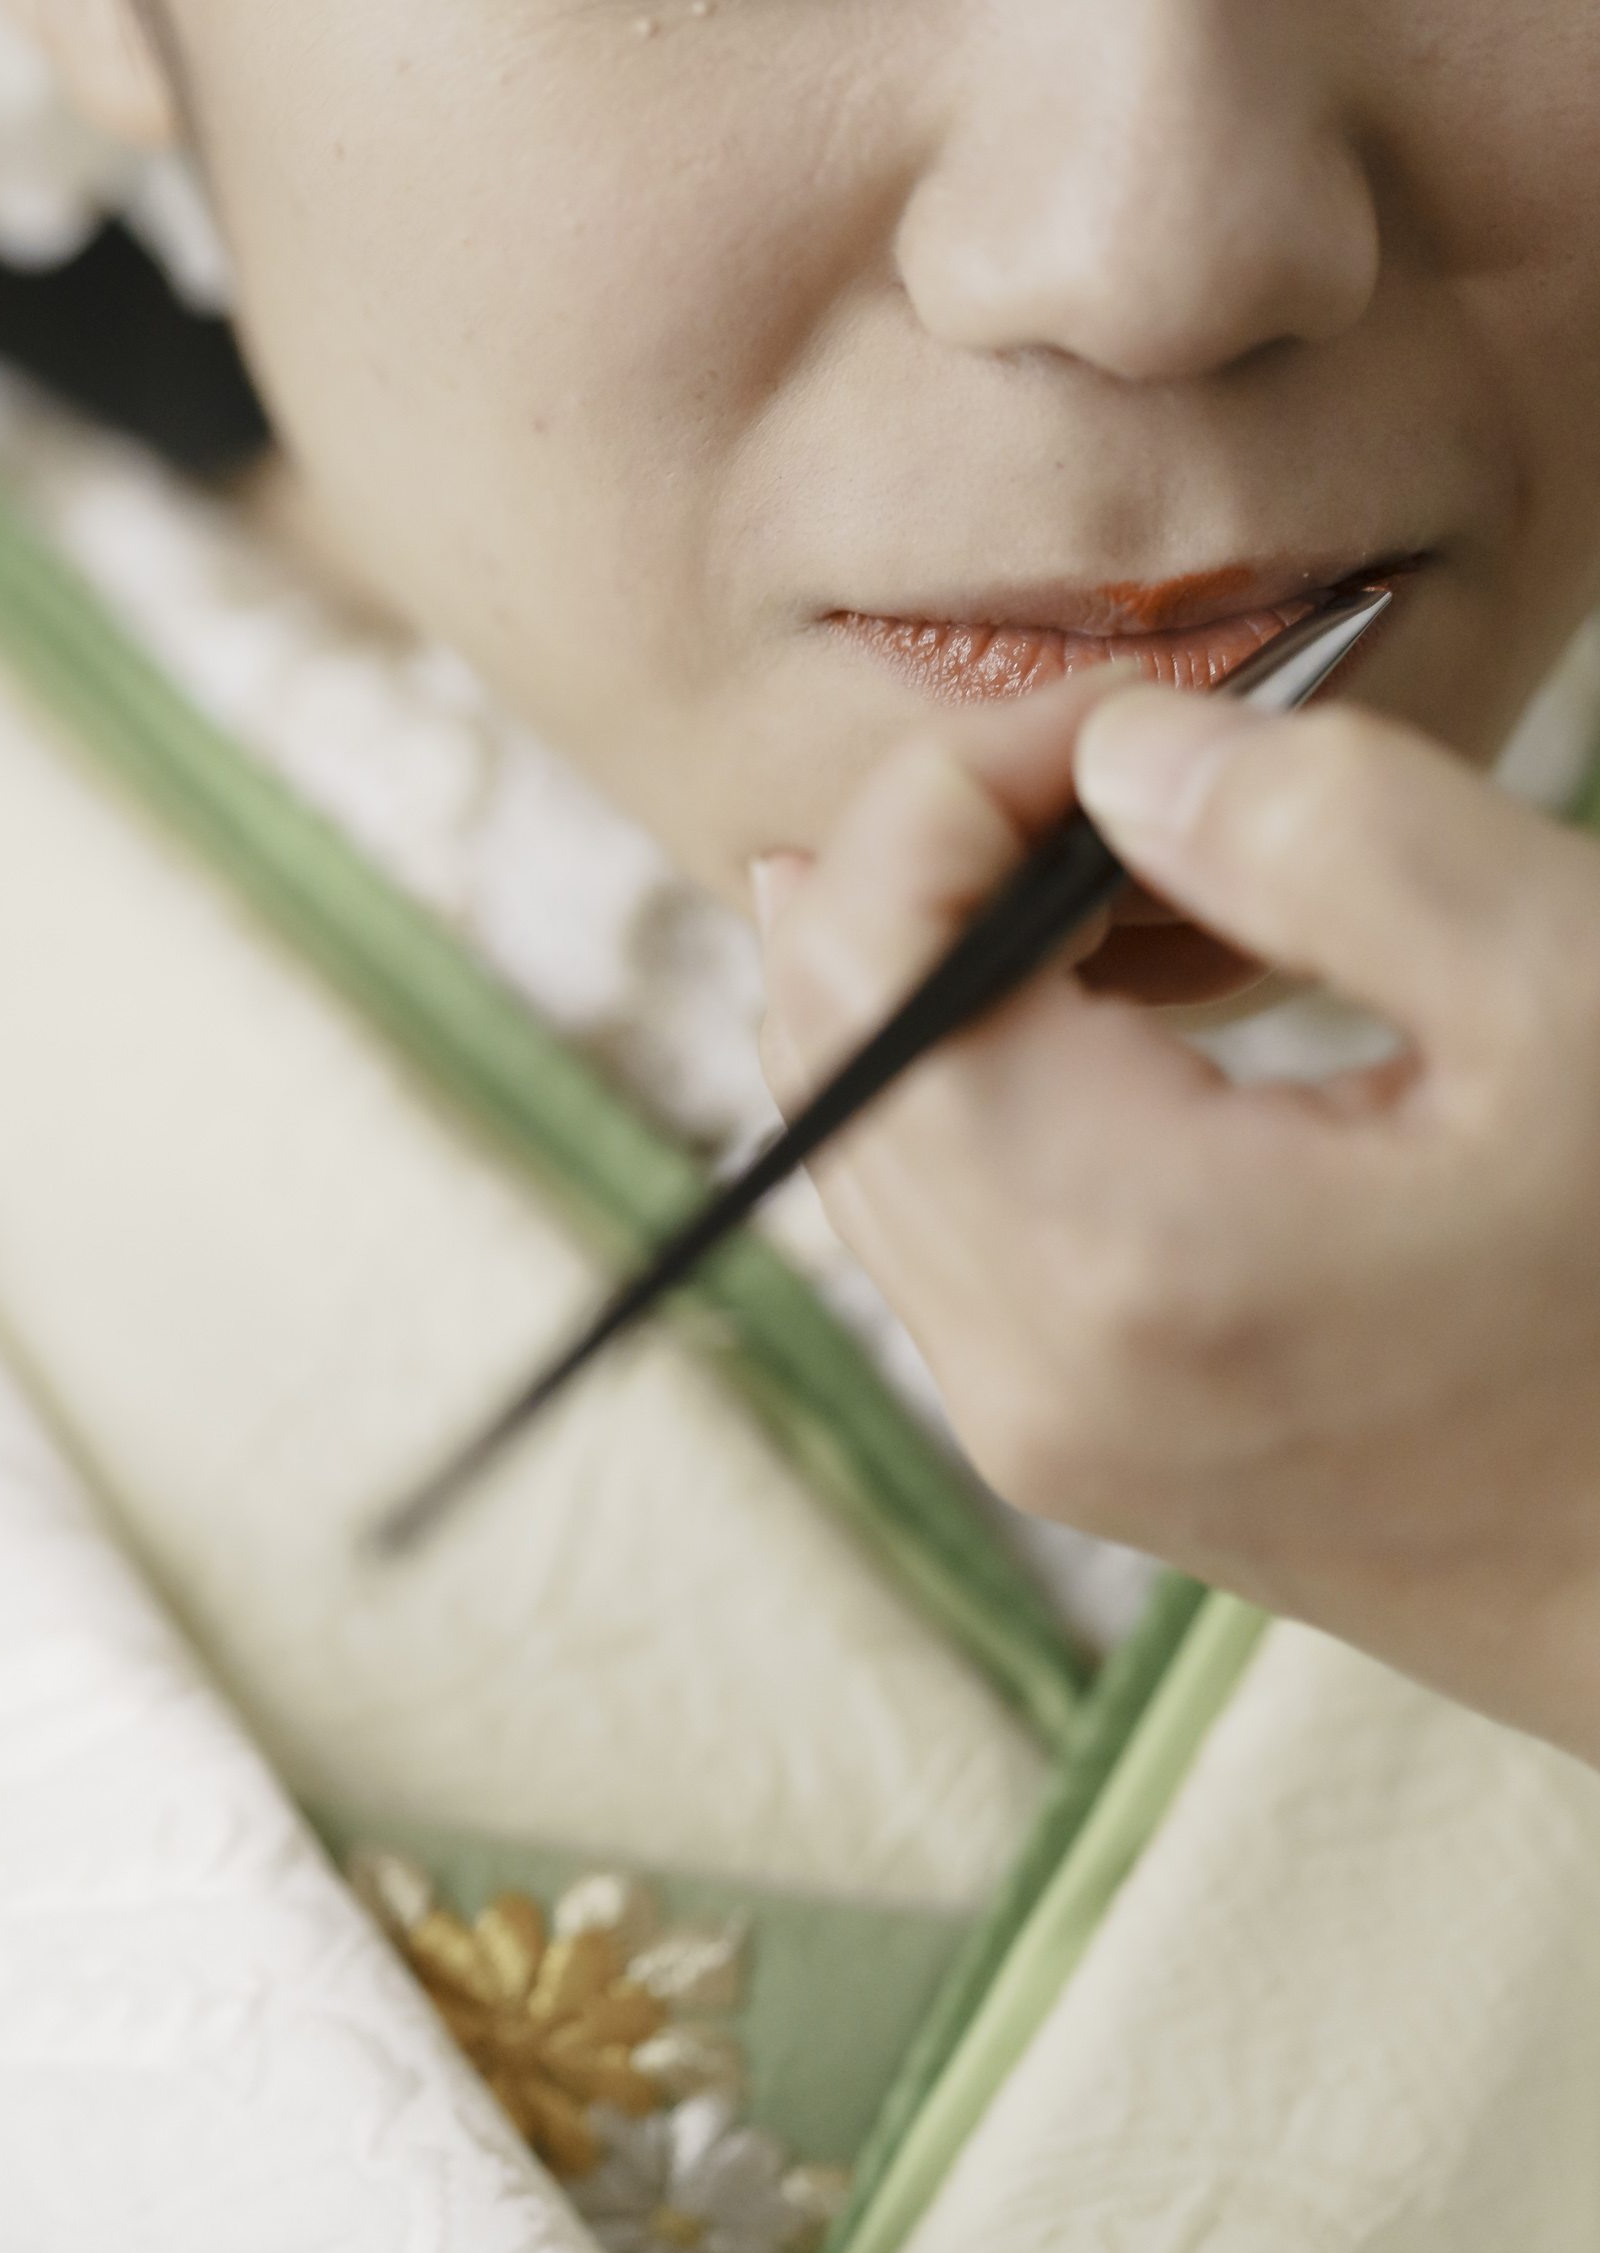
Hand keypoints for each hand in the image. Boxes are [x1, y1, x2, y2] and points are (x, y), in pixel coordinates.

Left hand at [754, 672, 1599, 1762]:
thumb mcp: (1579, 999)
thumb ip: (1332, 834)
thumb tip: (1120, 750)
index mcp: (1115, 1252)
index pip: (862, 945)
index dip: (959, 777)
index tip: (1140, 715)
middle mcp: (1018, 1362)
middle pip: (821, 1030)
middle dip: (937, 854)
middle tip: (1143, 771)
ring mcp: (1027, 1424)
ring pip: (862, 1119)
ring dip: (956, 960)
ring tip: (1165, 876)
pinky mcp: (1067, 1444)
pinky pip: (936, 1208)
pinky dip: (988, 1072)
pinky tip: (1149, 1008)